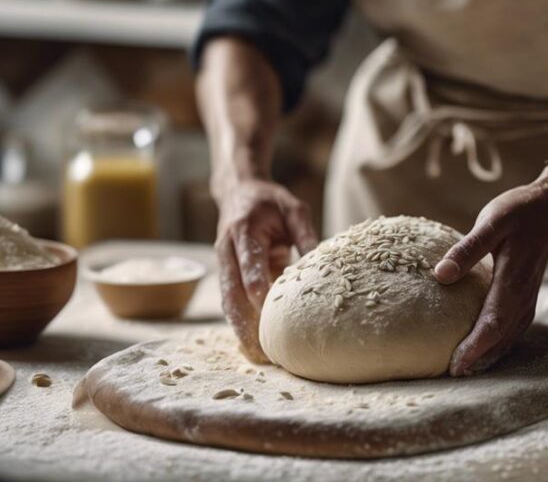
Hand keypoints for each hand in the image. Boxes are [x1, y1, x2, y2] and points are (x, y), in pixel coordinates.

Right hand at [215, 179, 318, 362]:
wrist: (238, 192)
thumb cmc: (270, 201)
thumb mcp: (293, 208)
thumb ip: (305, 234)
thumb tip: (323, 265)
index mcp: (243, 231)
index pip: (248, 264)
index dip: (257, 287)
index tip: (267, 310)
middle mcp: (227, 250)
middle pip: (231, 292)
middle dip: (243, 322)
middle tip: (261, 349)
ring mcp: (223, 264)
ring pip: (228, 302)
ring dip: (239, 329)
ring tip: (257, 355)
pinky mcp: (227, 274)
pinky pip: (231, 302)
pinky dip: (240, 322)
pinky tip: (252, 343)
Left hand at [433, 174, 547, 375]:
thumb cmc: (518, 211)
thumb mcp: (491, 223)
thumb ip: (467, 249)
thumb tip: (440, 274)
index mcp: (513, 282)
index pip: (492, 325)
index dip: (474, 348)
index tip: (454, 366)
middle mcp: (523, 296)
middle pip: (500, 337)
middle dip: (477, 359)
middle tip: (451, 375)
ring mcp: (528, 297)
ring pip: (509, 336)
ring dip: (489, 354)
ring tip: (465, 369)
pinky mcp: (527, 294)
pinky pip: (514, 327)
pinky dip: (500, 342)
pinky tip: (486, 348)